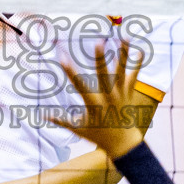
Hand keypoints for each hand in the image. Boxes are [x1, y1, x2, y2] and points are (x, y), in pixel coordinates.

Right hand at [49, 42, 149, 159]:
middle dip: (101, 58)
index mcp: (93, 104)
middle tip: (99, 42)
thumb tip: (43, 115)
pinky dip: (137, 65)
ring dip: (124, 54)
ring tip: (124, 38)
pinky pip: (134, 77)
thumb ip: (61, 120)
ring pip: (122, 71)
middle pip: (104, 74)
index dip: (69, 71)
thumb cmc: (98, 136)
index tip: (62, 58)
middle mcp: (108, 97)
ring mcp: (120, 94)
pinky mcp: (129, 94)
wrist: (123, 145)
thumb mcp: (78, 129)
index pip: (79, 84)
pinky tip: (140, 51)